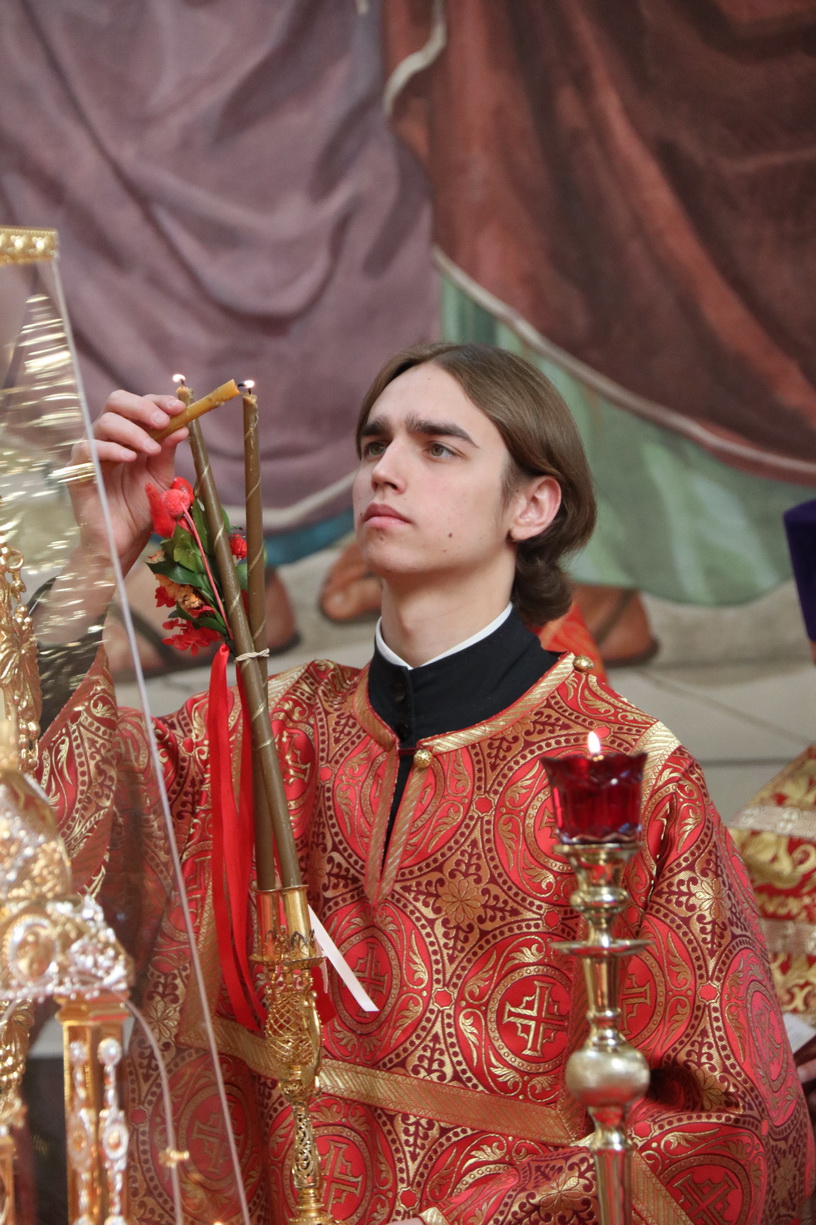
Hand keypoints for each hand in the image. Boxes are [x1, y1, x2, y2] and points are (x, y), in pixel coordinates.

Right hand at [70, 391, 188, 572]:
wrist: (124, 540)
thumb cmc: (140, 508)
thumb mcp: (161, 477)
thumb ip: (168, 452)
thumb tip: (183, 426)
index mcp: (129, 435)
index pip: (139, 405)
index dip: (158, 401)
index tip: (180, 407)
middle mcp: (108, 438)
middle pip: (116, 402)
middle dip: (143, 408)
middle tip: (164, 421)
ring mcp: (91, 453)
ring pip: (104, 423)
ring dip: (133, 432)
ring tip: (151, 450)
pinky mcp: (78, 471)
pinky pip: (87, 449)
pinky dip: (111, 448)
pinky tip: (130, 457)